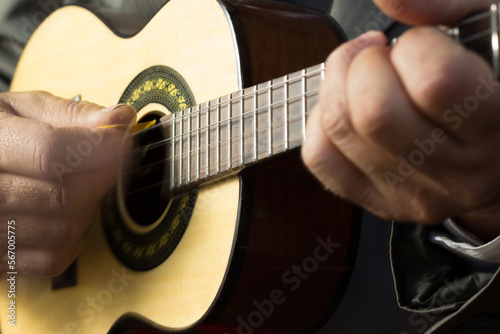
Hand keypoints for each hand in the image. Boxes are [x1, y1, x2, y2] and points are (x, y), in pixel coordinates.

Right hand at [0, 91, 135, 276]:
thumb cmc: (0, 134)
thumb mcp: (25, 110)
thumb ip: (73, 115)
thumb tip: (121, 118)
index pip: (50, 153)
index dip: (98, 147)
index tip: (120, 140)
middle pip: (64, 196)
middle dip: (101, 178)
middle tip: (111, 162)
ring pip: (64, 229)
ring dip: (90, 208)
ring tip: (85, 185)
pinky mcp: (0, 259)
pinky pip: (54, 259)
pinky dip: (74, 239)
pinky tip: (69, 215)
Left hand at [302, 0, 499, 234]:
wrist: (495, 162)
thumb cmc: (492, 91)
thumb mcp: (491, 37)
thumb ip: (451, 6)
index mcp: (495, 128)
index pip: (435, 82)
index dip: (415, 45)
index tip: (420, 43)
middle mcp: (453, 173)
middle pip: (374, 113)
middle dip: (364, 63)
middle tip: (380, 55)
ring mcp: (408, 193)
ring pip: (340, 129)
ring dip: (337, 82)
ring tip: (361, 72)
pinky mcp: (374, 199)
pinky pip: (320, 157)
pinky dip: (320, 120)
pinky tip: (346, 106)